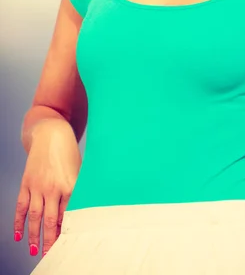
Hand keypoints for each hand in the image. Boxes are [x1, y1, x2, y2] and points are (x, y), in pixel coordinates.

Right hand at [14, 120, 81, 257]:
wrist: (52, 133)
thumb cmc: (69, 153)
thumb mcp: (79, 171)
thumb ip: (78, 191)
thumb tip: (79, 213)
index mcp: (70, 185)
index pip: (67, 216)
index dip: (66, 232)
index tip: (67, 246)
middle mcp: (53, 187)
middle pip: (50, 220)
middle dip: (50, 240)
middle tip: (49, 256)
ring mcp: (38, 185)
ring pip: (35, 216)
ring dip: (34, 235)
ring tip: (34, 250)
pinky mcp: (26, 182)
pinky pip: (21, 206)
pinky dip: (19, 222)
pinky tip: (19, 234)